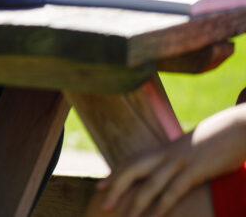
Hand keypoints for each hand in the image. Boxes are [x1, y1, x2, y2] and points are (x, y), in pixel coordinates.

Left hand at [90, 104, 245, 216]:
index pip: (131, 162)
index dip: (115, 174)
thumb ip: (172, 161)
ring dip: (137, 202)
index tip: (101, 186)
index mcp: (161, 150)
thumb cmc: (210, 143)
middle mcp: (165, 155)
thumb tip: (163, 172)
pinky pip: (175, 189)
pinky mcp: (196, 170)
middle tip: (103, 204)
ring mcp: (179, 162)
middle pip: (133, 170)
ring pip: (152, 183)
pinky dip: (164, 203)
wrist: (233, 129)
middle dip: (116, 187)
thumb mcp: (187, 151)